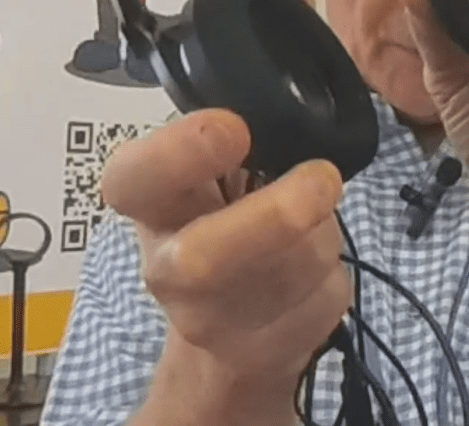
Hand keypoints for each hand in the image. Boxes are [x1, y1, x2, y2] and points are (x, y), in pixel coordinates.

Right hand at [100, 100, 349, 386]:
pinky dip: (334, 276)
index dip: (178, 153)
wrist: (225, 339)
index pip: (134, 179)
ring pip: (292, 271)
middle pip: (203, 258)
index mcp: (153, 206)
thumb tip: (289, 112)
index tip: (234, 128)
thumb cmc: (226, 228)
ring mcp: (212, 323)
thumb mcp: (217, 180)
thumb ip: (237, 148)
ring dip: (323, 236)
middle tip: (322, 180)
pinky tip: (313, 272)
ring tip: (312, 222)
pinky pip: (325, 299)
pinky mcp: (263, 355)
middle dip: (274, 218)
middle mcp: (169, 268)